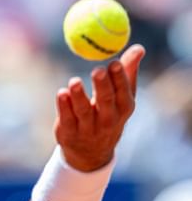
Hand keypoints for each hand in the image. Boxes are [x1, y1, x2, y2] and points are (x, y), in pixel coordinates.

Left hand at [54, 44, 145, 171]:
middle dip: (102, 86)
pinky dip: (63, 106)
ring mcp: (88, 128)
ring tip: (74, 81)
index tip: (114, 62)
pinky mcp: (69, 133)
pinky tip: (61, 93)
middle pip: (105, 102)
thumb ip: (128, 71)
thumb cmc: (109, 114)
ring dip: (79, 96)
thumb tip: (138, 48)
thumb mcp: (121, 97)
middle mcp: (107, 120)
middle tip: (97, 70)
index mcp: (123, 109)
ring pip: (83, 111)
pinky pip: (66, 118)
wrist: (91, 152)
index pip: (123, 93)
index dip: (119, 79)